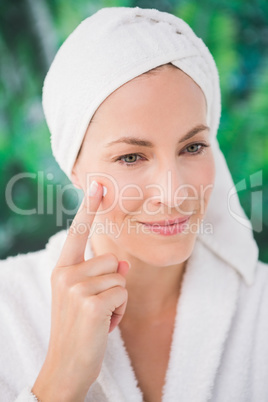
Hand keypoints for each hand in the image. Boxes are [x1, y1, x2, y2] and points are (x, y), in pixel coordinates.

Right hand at [32, 181, 129, 401]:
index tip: (97, 184)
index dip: (89, 207)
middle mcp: (65, 274)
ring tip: (100, 317)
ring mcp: (75, 288)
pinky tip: (104, 326)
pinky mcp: (90, 304)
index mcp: (62, 269)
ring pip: (120, 276)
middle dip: (113, 284)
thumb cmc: (78, 328)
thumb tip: (122, 262)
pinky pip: (122, 294)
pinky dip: (119, 312)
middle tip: (97, 307)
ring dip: (117, 299)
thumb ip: (101, 273)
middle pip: (111, 260)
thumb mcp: (85, 296)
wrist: (67, 366)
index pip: (77, 232)